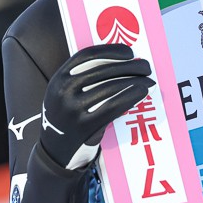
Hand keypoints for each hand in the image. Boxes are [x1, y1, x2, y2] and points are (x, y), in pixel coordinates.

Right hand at [40, 44, 154, 169]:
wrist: (53, 152)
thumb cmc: (67, 117)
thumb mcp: (64, 94)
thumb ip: (83, 79)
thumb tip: (122, 64)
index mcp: (59, 78)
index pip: (86, 55)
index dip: (110, 51)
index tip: (129, 52)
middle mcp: (63, 91)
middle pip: (103, 70)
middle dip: (129, 66)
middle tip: (146, 67)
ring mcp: (73, 109)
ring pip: (111, 87)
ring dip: (135, 81)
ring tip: (148, 81)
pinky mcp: (84, 126)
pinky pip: (113, 106)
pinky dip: (131, 97)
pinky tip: (142, 93)